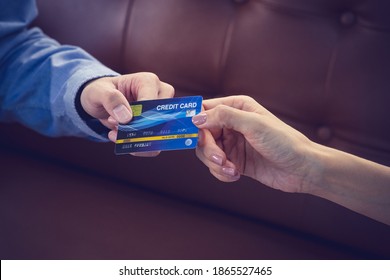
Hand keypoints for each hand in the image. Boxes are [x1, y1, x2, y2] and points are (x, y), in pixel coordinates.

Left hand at [80, 72, 173, 154]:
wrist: (100, 102)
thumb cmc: (101, 91)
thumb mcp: (98, 91)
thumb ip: (110, 99)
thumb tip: (126, 117)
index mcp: (148, 81)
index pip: (152, 102)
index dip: (138, 116)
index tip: (117, 122)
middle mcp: (160, 95)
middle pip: (162, 118)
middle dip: (139, 130)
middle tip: (117, 130)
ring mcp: (160, 112)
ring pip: (161, 134)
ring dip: (139, 141)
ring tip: (116, 136)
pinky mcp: (156, 127)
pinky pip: (155, 144)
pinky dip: (139, 147)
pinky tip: (122, 141)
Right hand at [192, 95, 316, 192]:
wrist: (301, 169)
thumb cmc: (283, 141)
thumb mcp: (254, 124)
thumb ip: (224, 117)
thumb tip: (196, 118)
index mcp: (236, 108)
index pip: (205, 110)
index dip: (194, 122)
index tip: (189, 136)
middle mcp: (231, 124)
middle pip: (202, 134)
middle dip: (208, 149)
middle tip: (220, 160)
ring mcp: (232, 143)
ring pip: (206, 152)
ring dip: (215, 164)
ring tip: (232, 170)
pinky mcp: (234, 161)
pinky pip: (215, 166)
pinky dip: (221, 173)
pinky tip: (236, 175)